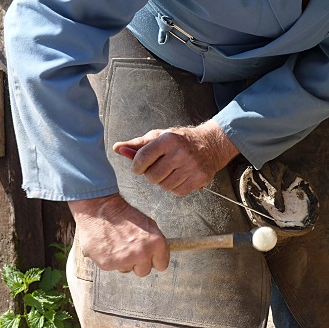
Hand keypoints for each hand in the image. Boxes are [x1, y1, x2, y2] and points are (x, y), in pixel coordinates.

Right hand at [68, 193, 168, 276]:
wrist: (101, 210)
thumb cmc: (125, 216)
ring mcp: (126, 259)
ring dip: (124, 262)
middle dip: (138, 263)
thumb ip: (155, 243)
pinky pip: (114, 268)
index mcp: (156, 243)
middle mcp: (143, 253)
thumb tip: (160, 255)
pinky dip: (111, 260)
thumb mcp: (148, 225)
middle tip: (131, 250)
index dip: (155, 261)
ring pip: (128, 270)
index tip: (149, 258)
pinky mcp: (109, 264)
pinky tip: (109, 247)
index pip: (162, 265)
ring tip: (118, 245)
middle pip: (144, 271)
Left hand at [113, 119, 238, 195]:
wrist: (211, 144)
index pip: (142, 158)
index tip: (139, 167)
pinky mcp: (200, 178)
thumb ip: (137, 144)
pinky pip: (177, 192)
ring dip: (164, 182)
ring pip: (164, 186)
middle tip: (160, 167)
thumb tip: (117, 148)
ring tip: (172, 171)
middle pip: (152, 177)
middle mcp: (181, 152)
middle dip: (151, 175)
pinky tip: (181, 176)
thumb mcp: (159, 136)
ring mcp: (192, 167)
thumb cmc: (180, 140)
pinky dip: (176, 187)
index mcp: (168, 139)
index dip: (136, 166)